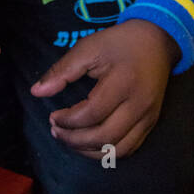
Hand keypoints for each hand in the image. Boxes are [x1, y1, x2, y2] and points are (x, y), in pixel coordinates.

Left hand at [30, 20, 179, 160]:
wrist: (157, 41)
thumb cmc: (120, 42)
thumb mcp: (89, 47)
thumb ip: (62, 70)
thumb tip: (36, 92)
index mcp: (123, 82)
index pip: (92, 114)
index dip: (68, 121)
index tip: (53, 116)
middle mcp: (139, 104)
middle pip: (105, 137)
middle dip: (75, 140)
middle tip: (56, 131)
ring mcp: (148, 117)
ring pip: (118, 150)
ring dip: (89, 151)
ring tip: (70, 139)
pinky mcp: (151, 123)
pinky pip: (129, 148)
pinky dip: (107, 152)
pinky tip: (90, 144)